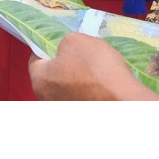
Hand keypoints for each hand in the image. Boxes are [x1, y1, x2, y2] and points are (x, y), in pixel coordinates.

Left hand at [28, 33, 158, 100]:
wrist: (124, 100)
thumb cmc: (94, 67)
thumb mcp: (76, 40)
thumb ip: (64, 44)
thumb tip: (64, 51)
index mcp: (40, 81)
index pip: (35, 60)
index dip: (45, 47)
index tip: (57, 42)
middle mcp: (48, 101)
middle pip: (51, 77)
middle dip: (62, 65)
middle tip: (78, 54)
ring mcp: (65, 111)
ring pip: (67, 90)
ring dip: (77, 80)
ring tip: (94, 69)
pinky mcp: (83, 118)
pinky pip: (82, 99)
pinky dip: (89, 92)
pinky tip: (102, 84)